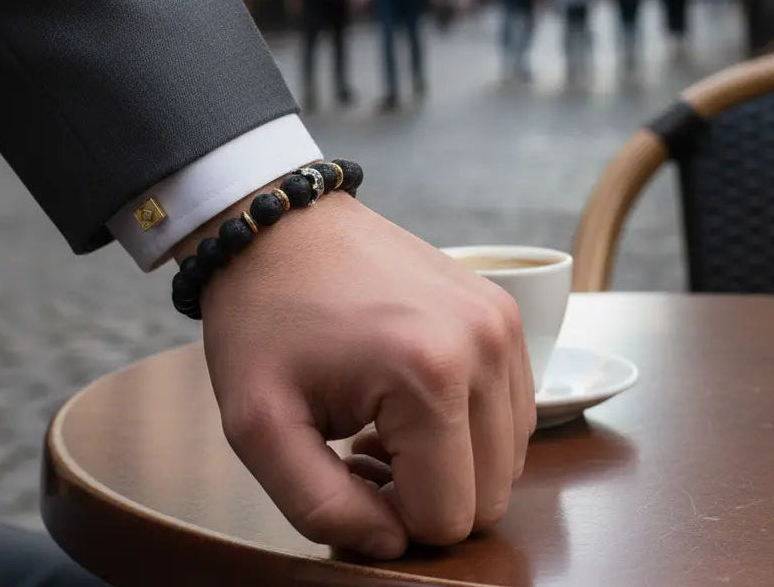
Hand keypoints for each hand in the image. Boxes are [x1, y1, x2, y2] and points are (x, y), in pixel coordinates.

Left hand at [176, 192, 534, 558]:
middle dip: (425, 494)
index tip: (346, 470)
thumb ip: (321, 508)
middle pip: (490, 493)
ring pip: (508, 455)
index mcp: (431, 376)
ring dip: (451, 461)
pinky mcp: (503, 309)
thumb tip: (393, 545)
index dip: (391, 517)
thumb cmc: (263, 318)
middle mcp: (485, 346)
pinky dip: (471, 423)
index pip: (447, 517)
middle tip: (363, 454)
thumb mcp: (260, 426)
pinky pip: (513, 406)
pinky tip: (413, 399)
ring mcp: (503, 321)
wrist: (283, 227)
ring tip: (385, 426)